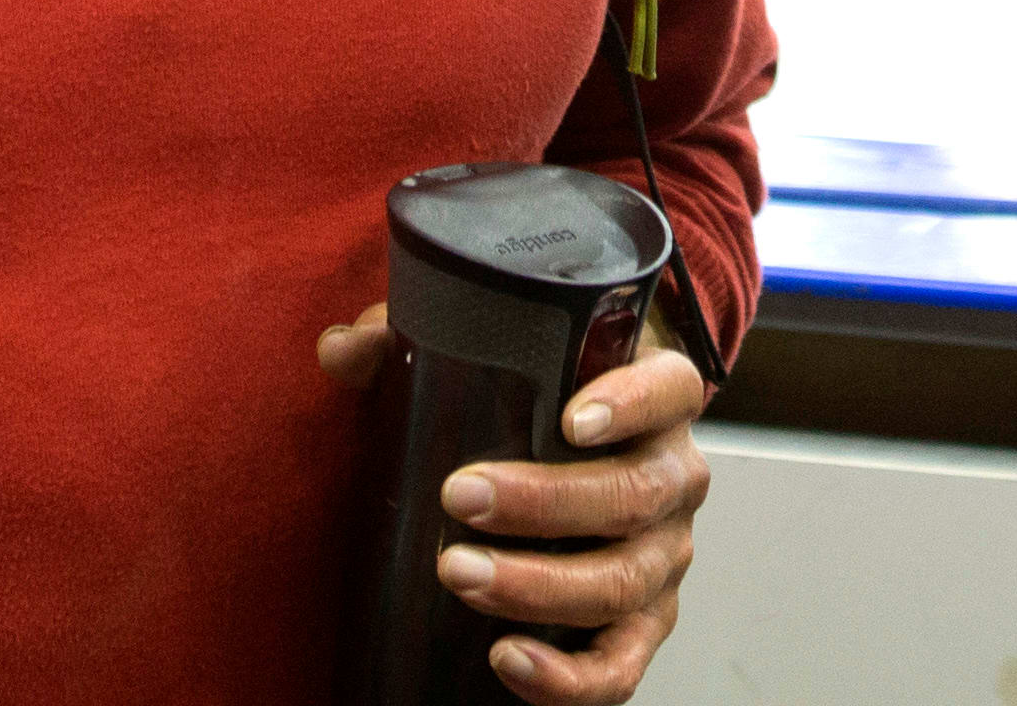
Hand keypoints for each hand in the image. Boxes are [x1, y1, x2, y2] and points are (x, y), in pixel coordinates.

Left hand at [314, 302, 713, 700]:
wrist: (583, 463)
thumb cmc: (537, 404)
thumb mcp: (490, 361)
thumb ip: (414, 344)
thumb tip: (342, 350)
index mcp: (658, 399)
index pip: (669, 389)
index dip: (631, 403)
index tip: (571, 419)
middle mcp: (674, 478)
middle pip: (633, 495)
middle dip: (545, 503)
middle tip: (461, 497)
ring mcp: (663, 558)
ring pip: (620, 582)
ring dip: (538, 586)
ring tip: (459, 574)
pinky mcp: (641, 626)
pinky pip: (618, 668)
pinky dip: (566, 676)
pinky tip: (506, 658)